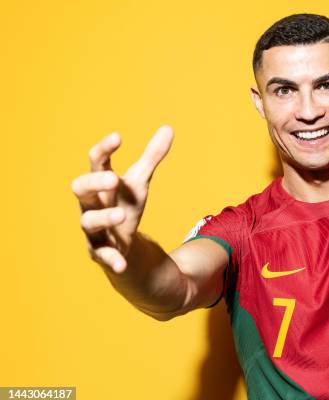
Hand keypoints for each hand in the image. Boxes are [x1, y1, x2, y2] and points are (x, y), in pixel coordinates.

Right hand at [71, 125, 173, 272]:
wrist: (124, 243)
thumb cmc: (125, 205)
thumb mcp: (140, 182)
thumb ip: (152, 157)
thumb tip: (168, 128)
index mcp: (100, 183)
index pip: (96, 161)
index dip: (104, 149)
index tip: (118, 137)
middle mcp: (91, 204)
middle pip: (81, 189)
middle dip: (94, 183)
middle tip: (112, 179)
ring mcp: (94, 228)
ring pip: (88, 221)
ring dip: (103, 217)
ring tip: (120, 215)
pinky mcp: (101, 251)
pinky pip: (102, 255)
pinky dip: (112, 259)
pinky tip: (122, 263)